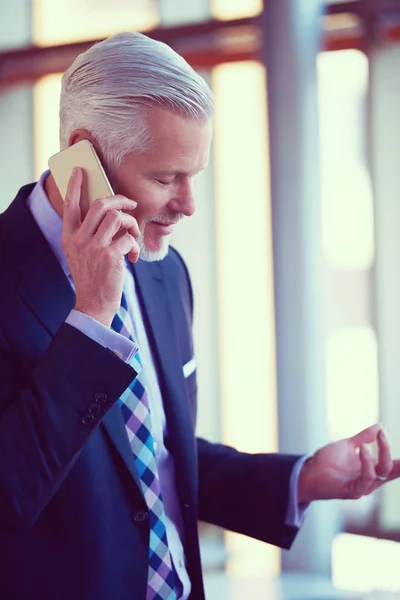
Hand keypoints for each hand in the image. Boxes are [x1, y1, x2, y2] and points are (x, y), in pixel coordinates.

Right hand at [62, 168, 139, 327]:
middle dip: (120, 200)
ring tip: (133, 234)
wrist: (94, 305)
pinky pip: (128, 239)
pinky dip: (134, 246)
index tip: (79, 171)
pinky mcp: (110, 256)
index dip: (74, 186)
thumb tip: (114, 215)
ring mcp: (94, 247)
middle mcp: (79, 239)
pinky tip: (132, 258)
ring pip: (117, 218)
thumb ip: (91, 234)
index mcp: (69, 237)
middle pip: (100, 205)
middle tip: (131, 204)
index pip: (70, 205)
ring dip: (131, 223)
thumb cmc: (93, 277)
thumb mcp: (83, 254)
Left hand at [298, 424, 399, 502]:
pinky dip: (367, 463)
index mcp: (371, 470)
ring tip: (377, 437)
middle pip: (390, 469)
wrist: (308, 472)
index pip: (392, 466)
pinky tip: (363, 449)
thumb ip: (363, 438)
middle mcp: (370, 480)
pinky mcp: (353, 491)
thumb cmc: (327, 462)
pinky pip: (366, 479)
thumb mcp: (348, 446)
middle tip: (384, 435)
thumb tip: (380, 427)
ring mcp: (362, 487)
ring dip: (382, 453)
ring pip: (381, 473)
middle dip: (393, 455)